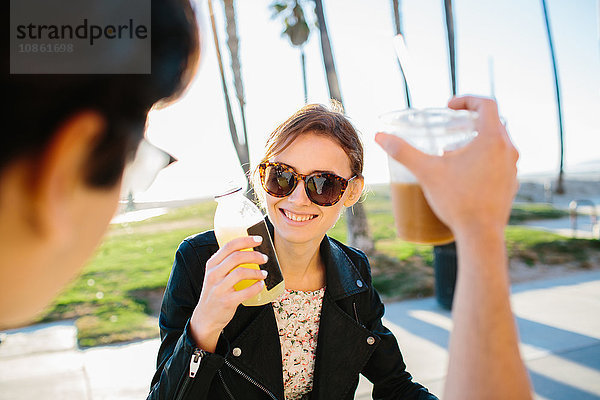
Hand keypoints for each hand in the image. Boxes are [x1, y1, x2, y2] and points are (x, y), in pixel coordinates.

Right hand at [190, 235, 267, 351]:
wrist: (205, 317)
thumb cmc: (215, 292)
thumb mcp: (215, 275)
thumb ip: (226, 263)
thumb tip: (251, 250)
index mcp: (212, 264)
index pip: (229, 246)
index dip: (246, 240)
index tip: (259, 239)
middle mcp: (213, 274)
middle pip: (236, 257)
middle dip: (254, 255)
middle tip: (265, 258)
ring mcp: (219, 288)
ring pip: (241, 272)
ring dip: (256, 272)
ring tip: (264, 273)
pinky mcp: (226, 301)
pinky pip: (245, 292)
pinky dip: (256, 287)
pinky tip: (261, 285)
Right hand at [375, 96, 518, 236]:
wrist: (481, 235)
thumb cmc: (457, 201)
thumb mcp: (426, 172)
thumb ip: (403, 151)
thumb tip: (380, 136)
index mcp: (492, 139)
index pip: (486, 104)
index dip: (466, 100)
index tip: (449, 106)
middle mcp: (509, 150)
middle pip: (493, 123)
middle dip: (470, 122)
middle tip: (451, 128)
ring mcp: (513, 169)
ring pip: (498, 144)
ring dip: (477, 142)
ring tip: (454, 154)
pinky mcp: (512, 185)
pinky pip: (500, 164)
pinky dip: (484, 161)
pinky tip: (465, 175)